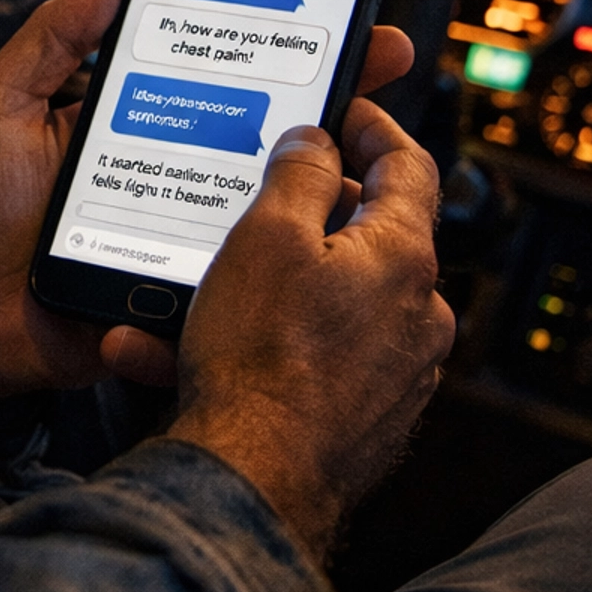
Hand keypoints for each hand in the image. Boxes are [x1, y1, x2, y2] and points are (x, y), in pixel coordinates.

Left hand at [0, 0, 418, 426]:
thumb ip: (50, 39)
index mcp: (132, 115)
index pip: (215, 66)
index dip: (273, 38)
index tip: (334, 5)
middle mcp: (169, 168)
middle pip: (264, 127)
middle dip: (330, 92)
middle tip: (380, 57)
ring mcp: (182, 232)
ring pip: (271, 203)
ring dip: (323, 177)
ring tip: (364, 143)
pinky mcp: (183, 292)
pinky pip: (246, 276)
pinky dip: (285, 259)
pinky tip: (324, 236)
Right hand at [169, 101, 451, 562]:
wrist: (254, 480)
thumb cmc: (262, 360)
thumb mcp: (268, 236)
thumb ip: (299, 174)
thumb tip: (317, 141)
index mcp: (404, 256)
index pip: (408, 165)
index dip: (371, 126)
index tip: (339, 112)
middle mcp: (415, 314)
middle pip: (363, 235)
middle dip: (299, 213)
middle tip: (252, 196)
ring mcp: (394, 371)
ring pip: (321, 302)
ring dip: (257, 288)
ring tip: (185, 290)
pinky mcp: (363, 416)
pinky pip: (305, 358)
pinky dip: (253, 344)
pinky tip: (177, 350)